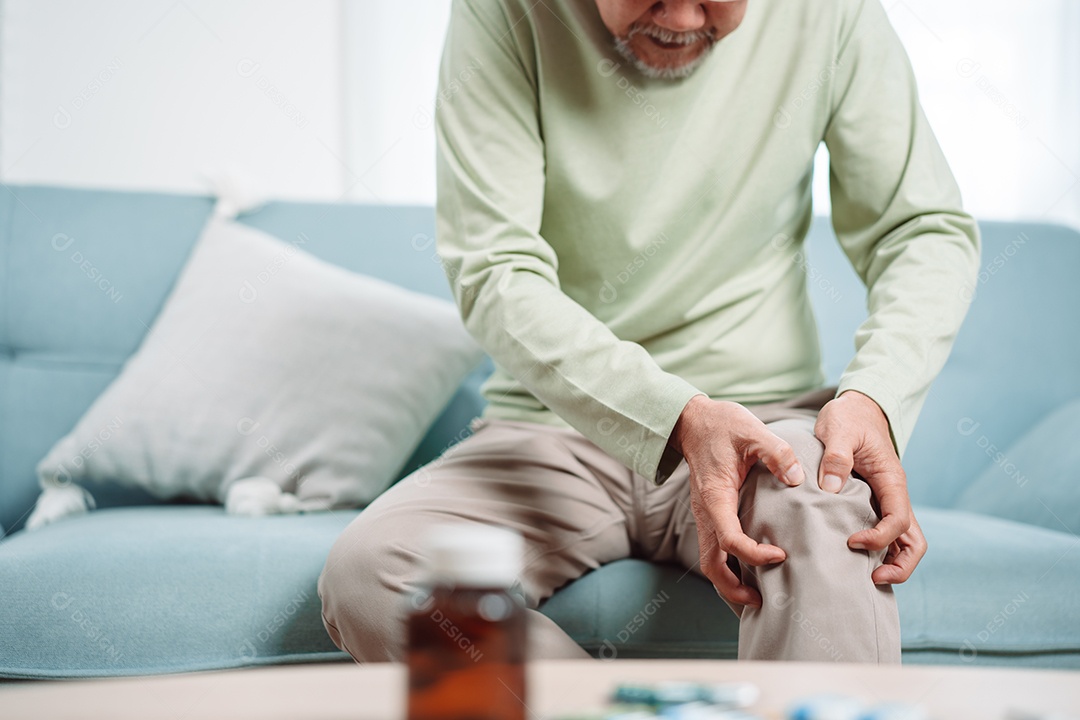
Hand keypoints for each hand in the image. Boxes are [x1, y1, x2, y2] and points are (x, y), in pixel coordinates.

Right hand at [670, 395, 805, 607]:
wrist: (695, 421)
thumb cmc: (722, 425)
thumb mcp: (752, 430)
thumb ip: (776, 453)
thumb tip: (797, 478)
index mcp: (715, 496)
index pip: (729, 538)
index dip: (753, 554)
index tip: (781, 556)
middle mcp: (705, 512)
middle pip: (710, 564)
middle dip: (732, 588)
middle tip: (762, 601)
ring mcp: (705, 516)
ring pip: (709, 562)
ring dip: (729, 584)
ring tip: (757, 597)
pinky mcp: (710, 515)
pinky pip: (715, 550)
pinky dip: (729, 568)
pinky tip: (751, 574)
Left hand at [814, 390, 926, 583]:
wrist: (856, 407)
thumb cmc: (848, 417)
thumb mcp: (838, 430)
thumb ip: (836, 456)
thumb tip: (831, 488)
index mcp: (891, 480)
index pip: (898, 521)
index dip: (879, 538)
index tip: (852, 542)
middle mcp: (895, 494)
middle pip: (913, 541)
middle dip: (900, 566)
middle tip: (872, 578)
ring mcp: (887, 500)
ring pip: (903, 541)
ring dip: (891, 562)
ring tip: (864, 578)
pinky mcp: (875, 502)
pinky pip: (885, 532)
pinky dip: (878, 550)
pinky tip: (854, 559)